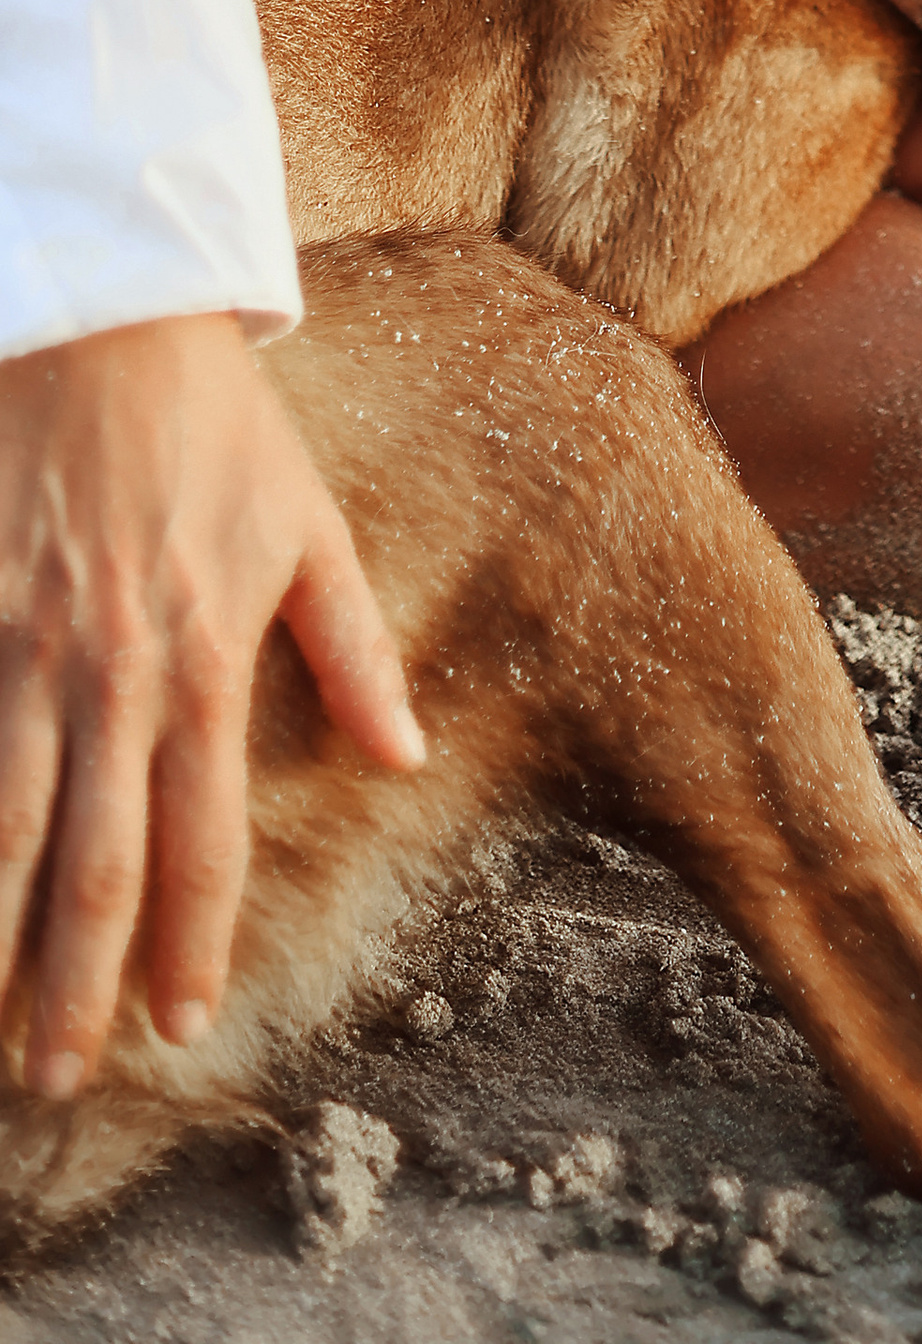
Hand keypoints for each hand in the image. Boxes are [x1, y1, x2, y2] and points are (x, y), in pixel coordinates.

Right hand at [0, 314, 422, 1093]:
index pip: (201, 837)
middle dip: (75, 984)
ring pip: (0, 831)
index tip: (179, 1024)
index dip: (190, 941)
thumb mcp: (309, 524)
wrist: (106, 322)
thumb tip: (404, 754)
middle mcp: (117, 674)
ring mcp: (26, 652)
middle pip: (93, 863)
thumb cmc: (215, 421)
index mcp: (210, 660)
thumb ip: (354, 648)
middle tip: (58, 1076)